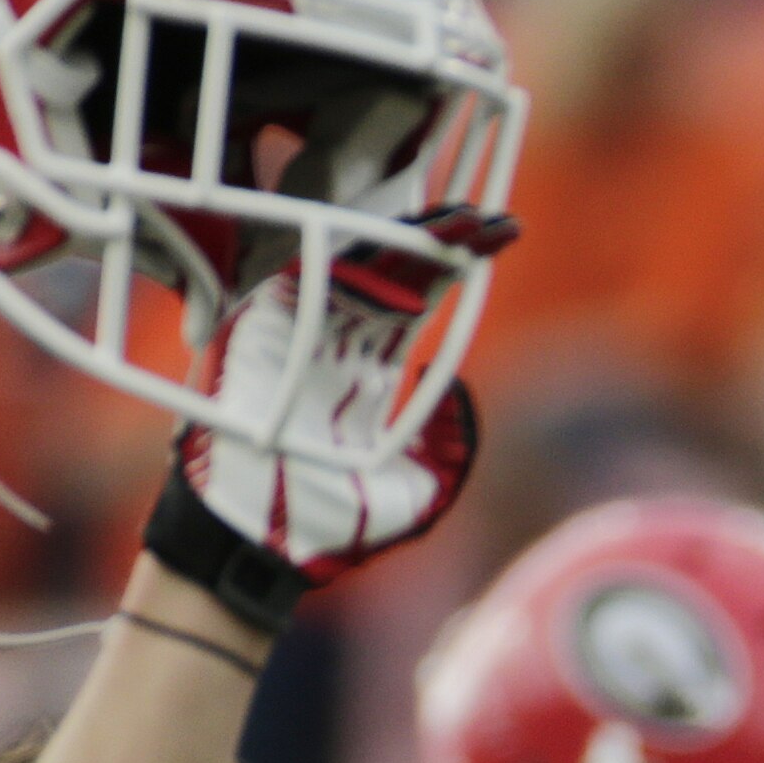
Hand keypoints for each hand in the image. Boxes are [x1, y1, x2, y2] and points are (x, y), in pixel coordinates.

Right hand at [157, 239, 492, 619]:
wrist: (259, 545)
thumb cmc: (329, 530)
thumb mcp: (417, 494)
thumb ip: (450, 449)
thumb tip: (465, 398)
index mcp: (365, 372)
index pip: (417, 297)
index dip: (457, 265)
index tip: (505, 235)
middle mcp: (332, 341)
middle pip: (394, 269)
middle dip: (444, 239)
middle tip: (492, 216)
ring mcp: (294, 328)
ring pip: (356, 260)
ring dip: (407, 236)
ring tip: (463, 218)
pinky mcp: (258, 324)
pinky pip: (298, 268)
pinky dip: (340, 243)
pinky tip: (393, 225)